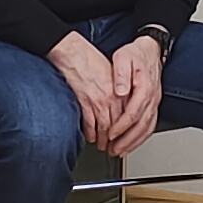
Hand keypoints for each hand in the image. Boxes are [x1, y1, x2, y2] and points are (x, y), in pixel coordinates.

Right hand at [49, 34, 126, 148]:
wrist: (75, 54)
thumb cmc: (91, 61)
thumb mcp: (112, 75)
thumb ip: (118, 91)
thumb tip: (121, 104)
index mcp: (121, 90)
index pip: (128, 116)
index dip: (127, 131)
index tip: (126, 138)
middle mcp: (112, 97)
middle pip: (118, 125)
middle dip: (117, 140)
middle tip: (115, 148)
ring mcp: (98, 101)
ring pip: (105, 128)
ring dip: (104, 140)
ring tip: (103, 146)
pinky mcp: (85, 102)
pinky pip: (89, 124)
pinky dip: (90, 133)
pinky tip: (90, 137)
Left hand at [103, 35, 167, 156]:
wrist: (150, 49)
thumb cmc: (135, 53)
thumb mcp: (123, 57)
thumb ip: (121, 75)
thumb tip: (119, 91)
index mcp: (145, 87)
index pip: (134, 113)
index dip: (122, 126)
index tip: (111, 134)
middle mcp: (152, 97)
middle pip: (141, 125)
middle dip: (127, 140)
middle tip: (114, 150)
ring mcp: (155, 102)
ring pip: (147, 128)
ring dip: (134, 142)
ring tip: (120, 151)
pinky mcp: (154, 104)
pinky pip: (150, 125)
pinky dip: (141, 137)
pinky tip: (132, 143)